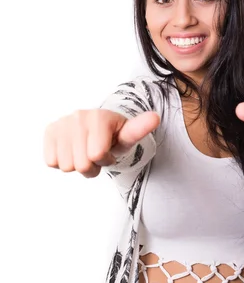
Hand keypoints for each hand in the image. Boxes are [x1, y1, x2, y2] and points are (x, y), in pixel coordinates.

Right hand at [43, 109, 160, 177]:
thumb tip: (155, 117)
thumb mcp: (127, 135)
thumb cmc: (113, 134)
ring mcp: (62, 123)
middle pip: (81, 165)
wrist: (95, 126)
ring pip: (66, 166)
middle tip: (96, 155)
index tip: (109, 152)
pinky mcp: (50, 131)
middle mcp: (78, 117)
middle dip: (92, 166)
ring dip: (77, 165)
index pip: (97, 155)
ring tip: (84, 152)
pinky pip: (52, 161)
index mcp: (99, 117)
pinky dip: (62, 161)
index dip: (105, 160)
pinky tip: (72, 151)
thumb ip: (139, 128)